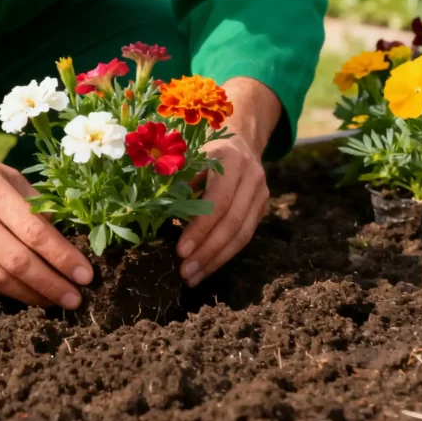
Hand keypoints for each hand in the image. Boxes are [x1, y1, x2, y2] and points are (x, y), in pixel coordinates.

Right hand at [0, 112, 91, 307]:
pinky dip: (2, 291)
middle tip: (75, 299)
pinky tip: (21, 293)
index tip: (85, 275)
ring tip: (53, 302)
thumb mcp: (3, 172)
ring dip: (30, 295)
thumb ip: (33, 203)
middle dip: (52, 285)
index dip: (64, 258)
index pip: (36, 233)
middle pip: (19, 262)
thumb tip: (63, 238)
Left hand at [176, 135, 268, 285]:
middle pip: (232, 224)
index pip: (218, 203)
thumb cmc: (205, 152)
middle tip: (185, 272)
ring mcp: (261, 196)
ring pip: (242, 236)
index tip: (180, 251)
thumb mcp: (189, 158)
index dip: (200, 229)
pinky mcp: (262, 210)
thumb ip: (178, 184)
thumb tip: (159, 217)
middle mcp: (252, 179)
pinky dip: (224, 255)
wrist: (241, 142)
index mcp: (232, 162)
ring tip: (193, 278)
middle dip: (207, 252)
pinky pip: (244, 238)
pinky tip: (206, 268)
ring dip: (216, 260)